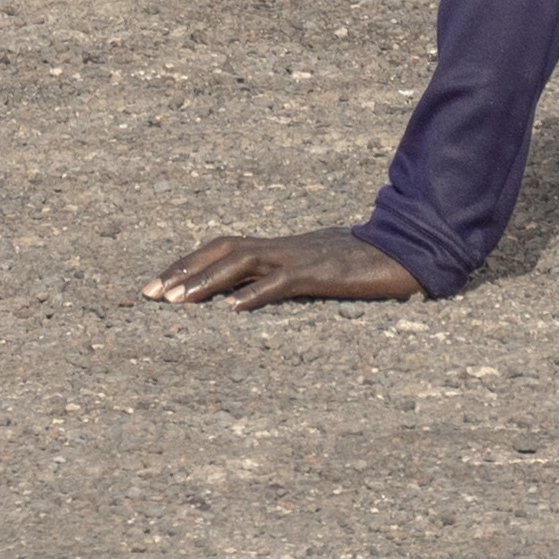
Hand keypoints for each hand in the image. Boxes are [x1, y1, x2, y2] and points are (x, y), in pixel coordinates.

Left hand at [149, 229, 418, 306]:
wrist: (410, 250)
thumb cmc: (365, 265)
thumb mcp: (318, 272)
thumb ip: (287, 279)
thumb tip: (251, 298)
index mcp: (281, 247)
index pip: (224, 246)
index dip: (188, 261)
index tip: (156, 283)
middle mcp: (284, 247)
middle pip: (222, 248)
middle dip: (182, 270)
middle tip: (148, 295)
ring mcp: (302, 257)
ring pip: (243, 262)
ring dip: (206, 282)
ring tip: (176, 303)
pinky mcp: (322, 273)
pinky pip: (283, 282)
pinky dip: (255, 294)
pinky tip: (233, 312)